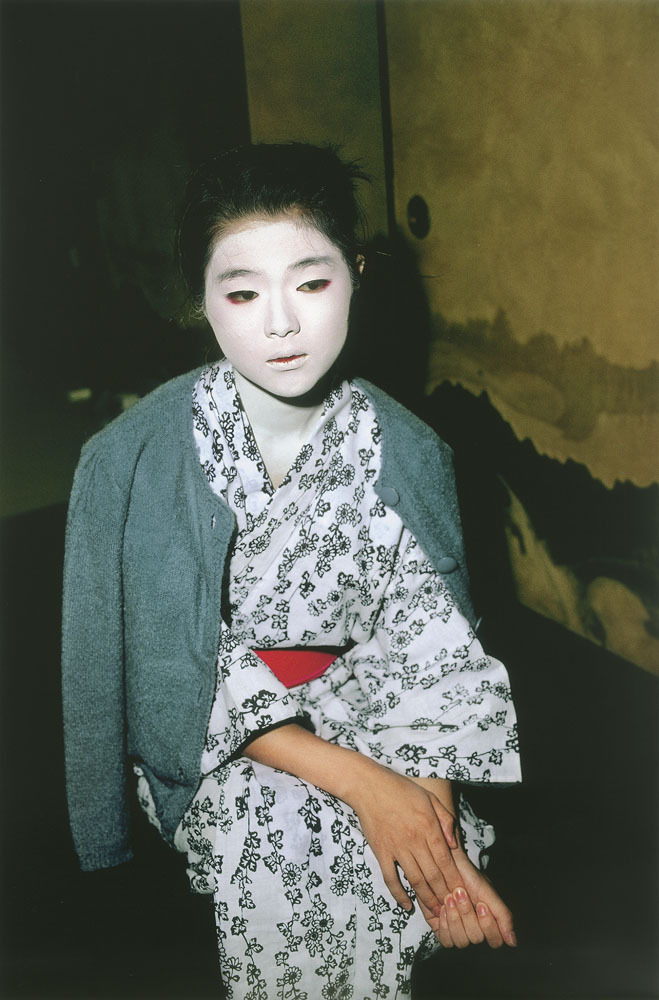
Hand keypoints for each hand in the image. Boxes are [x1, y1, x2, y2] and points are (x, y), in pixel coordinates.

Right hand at [348, 764, 463, 916]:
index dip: (454, 880)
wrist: (368, 785)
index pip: (445, 860)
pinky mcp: (381, 852)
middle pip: (433, 875)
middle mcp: (414, 839)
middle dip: (444, 895)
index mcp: (428, 826)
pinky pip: (390, 878)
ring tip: (434, 912)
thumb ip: (445, 819)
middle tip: (451, 908)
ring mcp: (396, 847)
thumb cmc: (400, 789)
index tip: (462, 893)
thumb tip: (454, 844)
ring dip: (426, 899)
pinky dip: (399, 894)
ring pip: (414, 880)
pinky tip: (406, 905)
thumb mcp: (429, 798)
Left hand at [421, 849, 516, 947]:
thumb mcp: (489, 893)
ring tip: (450, 897)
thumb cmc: (469, 877)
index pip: (495, 941)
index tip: (481, 905)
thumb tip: (513, 942)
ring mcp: (459, 932)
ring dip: (455, 917)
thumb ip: (503, 916)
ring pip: (461, 941)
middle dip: (468, 914)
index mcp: (490, 923)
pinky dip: (445, 924)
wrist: (447, 865)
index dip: (488, 925)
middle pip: (476, 939)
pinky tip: (443, 908)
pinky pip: (446, 940)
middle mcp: (475, 930)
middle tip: (461, 893)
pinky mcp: (444, 932)